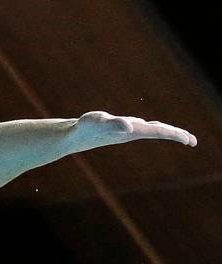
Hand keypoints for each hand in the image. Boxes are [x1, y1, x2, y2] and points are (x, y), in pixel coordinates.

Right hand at [76, 111, 196, 146]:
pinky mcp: (117, 128)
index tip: (189, 140)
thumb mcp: (99, 122)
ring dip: (163, 131)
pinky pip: (138, 127)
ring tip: (176, 135)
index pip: (157, 131)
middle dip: (174, 135)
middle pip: (157, 132)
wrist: (72, 137)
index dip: (173, 134)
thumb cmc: (84, 128)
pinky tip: (145, 126)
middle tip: (192, 141)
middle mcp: (130, 132)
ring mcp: (124, 131)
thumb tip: (130, 126)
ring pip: (149, 130)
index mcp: (131, 131)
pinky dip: (148, 127)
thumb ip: (114, 124)